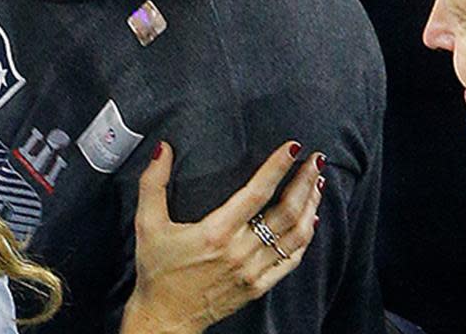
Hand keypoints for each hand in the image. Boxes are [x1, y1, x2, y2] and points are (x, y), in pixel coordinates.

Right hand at [121, 141, 324, 333]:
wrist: (165, 317)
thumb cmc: (156, 270)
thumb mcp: (147, 224)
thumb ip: (153, 184)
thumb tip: (164, 150)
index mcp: (215, 233)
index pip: (256, 193)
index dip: (277, 167)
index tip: (292, 148)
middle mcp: (240, 251)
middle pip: (285, 212)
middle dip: (304, 181)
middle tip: (316, 159)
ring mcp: (253, 271)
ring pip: (295, 235)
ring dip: (311, 206)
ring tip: (318, 183)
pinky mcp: (259, 286)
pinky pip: (291, 260)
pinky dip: (305, 238)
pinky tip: (310, 221)